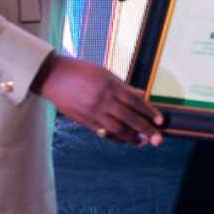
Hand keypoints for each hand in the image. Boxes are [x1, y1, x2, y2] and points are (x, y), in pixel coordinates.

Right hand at [33, 54, 163, 145]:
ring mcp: (92, 112)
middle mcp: (103, 100)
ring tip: (143, 142)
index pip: (135, 101)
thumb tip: (142, 94)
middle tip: (158, 139)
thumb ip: (124, 86)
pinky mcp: (83, 120)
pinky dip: (115, 137)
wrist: (53, 76)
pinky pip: (102, 132)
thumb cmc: (80, 71)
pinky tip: (124, 140)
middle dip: (146, 129)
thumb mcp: (105, 73)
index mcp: (110, 86)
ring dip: (131, 137)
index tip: (160, 121)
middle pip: (129, 117)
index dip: (149, 112)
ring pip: (117, 128)